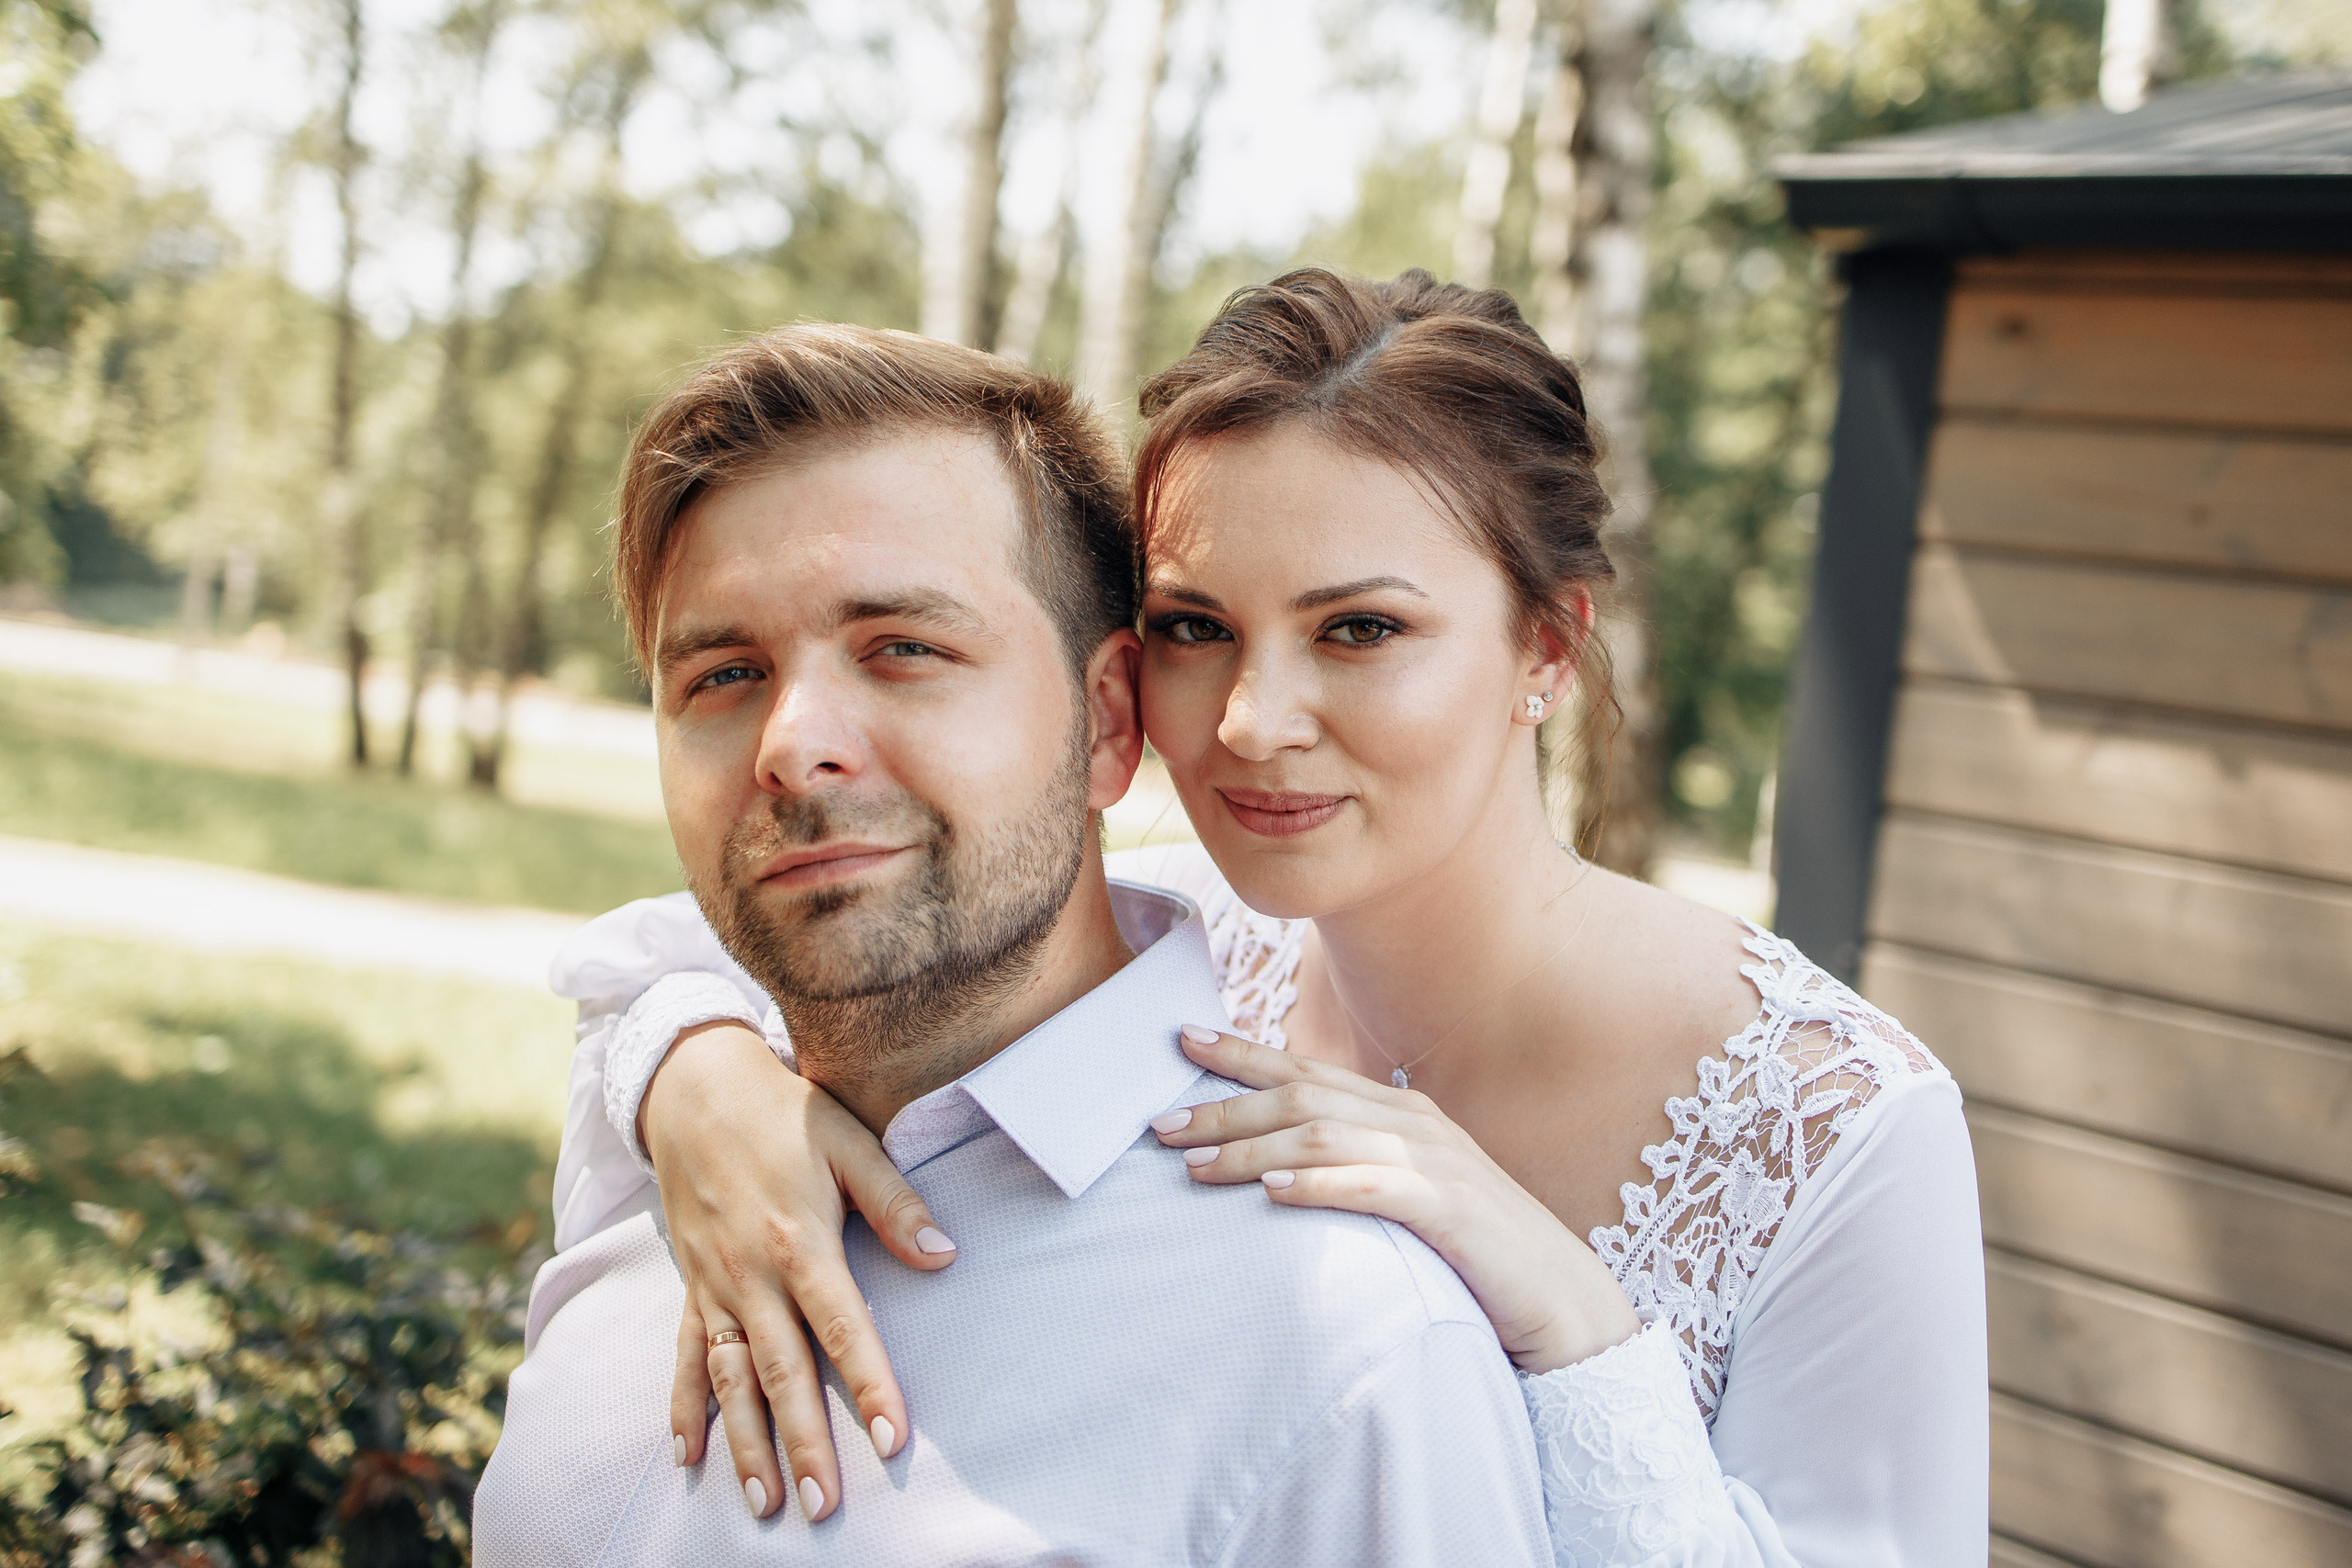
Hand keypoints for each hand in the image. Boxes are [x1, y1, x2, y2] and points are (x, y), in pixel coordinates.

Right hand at [643, 1022, 956, 1519]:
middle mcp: (751, 1276)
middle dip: (804, 1443)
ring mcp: (714, 1285)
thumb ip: (894, 1202)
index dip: (870, 1385)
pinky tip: (687, 1455)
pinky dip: (682, 1407)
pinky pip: (684, 1355)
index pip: (843, 1329)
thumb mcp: (848, 1141)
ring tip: (763, 1502)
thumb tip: (944, 1255)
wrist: (692, 1087)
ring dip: (745, 1444)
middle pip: (782, 1373)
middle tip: (825, 1505)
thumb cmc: (783, 1112)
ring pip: (730, 1380)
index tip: (893, 1441)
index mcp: (799, 1243)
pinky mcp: (690, 1284)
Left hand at [1151, 1027, 1640, 1374]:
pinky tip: (1275, 1193)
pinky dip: (1321, 1185)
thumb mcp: (1410, 1194)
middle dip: (1226, 1106)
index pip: (1307, 1071)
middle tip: (1160, 1122)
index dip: (1242, 1054)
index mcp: (1400, 1112)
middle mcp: (1414, 1123)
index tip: (1180, 1042)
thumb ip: (1357, 1166)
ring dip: (1253, 1148)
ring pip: (1325, 1137)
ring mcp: (1436, 1163)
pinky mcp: (1451, 1210)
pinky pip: (1376, 1186)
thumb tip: (1279, 1161)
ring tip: (1196, 1165)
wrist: (1564, 1301)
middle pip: (1302, 1098)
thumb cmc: (1477, 1250)